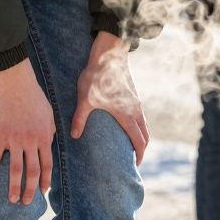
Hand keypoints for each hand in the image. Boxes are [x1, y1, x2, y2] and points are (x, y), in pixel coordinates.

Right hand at [0, 59, 54, 204]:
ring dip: (13, 187)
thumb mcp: (49, 114)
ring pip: (15, 169)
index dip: (45, 180)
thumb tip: (49, 145)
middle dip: (29, 190)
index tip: (43, 191)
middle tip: (26, 202)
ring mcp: (14, 140)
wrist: (15, 83)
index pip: (47, 164)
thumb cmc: (34, 96)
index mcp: (44, 137)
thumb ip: (49, 132)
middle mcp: (30, 141)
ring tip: (12, 199)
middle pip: (32, 171)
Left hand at [71, 31, 148, 164]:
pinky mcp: (133, 95)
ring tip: (130, 146)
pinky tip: (126, 126)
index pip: (138, 141)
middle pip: (145, 135)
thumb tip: (74, 135)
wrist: (109, 54)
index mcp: (126, 115)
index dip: (138, 155)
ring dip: (140, 137)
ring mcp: (136, 102)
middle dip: (141, 149)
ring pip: (144, 125)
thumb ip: (80, 118)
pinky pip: (140, 116)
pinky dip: (138, 126)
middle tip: (133, 160)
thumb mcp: (84, 99)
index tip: (135, 165)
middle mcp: (135, 111)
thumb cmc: (96, 76)